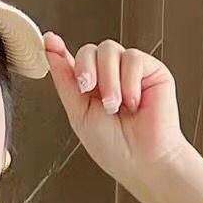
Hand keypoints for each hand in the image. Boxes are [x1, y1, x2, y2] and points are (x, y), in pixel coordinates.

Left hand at [42, 32, 187, 193]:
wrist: (141, 160)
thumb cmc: (113, 147)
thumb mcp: (77, 113)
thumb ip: (64, 80)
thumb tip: (50, 49)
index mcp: (90, 87)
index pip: (74, 61)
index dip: (60, 49)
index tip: (50, 42)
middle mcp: (110, 76)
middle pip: (90, 50)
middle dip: (86, 70)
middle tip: (88, 91)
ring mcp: (131, 71)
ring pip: (110, 50)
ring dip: (108, 80)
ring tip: (114, 106)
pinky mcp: (152, 70)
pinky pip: (133, 58)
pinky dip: (130, 81)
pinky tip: (134, 102)